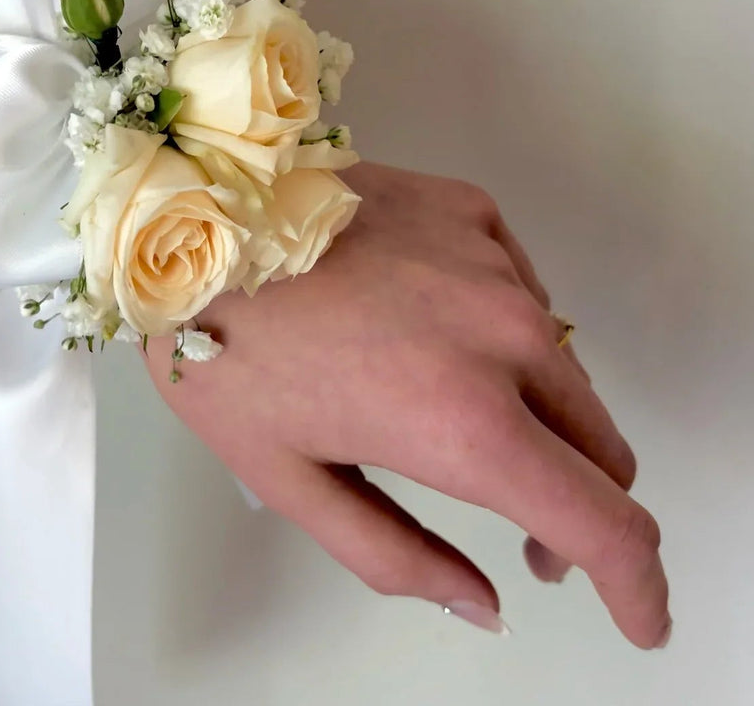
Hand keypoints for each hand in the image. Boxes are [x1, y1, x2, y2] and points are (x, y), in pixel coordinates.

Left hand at [144, 161, 669, 647]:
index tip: (639, 617)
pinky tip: (432, 327)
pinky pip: (523, 291)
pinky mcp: (471, 208)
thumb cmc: (224, 353)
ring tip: (450, 410)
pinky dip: (501, 330)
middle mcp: (503, 335)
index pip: (606, 525)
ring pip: (563, 368)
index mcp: (464, 420)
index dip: (636, 587)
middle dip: (577, 503)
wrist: (186, 217)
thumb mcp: (291, 477)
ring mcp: (492, 260)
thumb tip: (486, 604)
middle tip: (520, 526)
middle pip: (601, 447)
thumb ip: (398, 555)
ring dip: (536, 410)